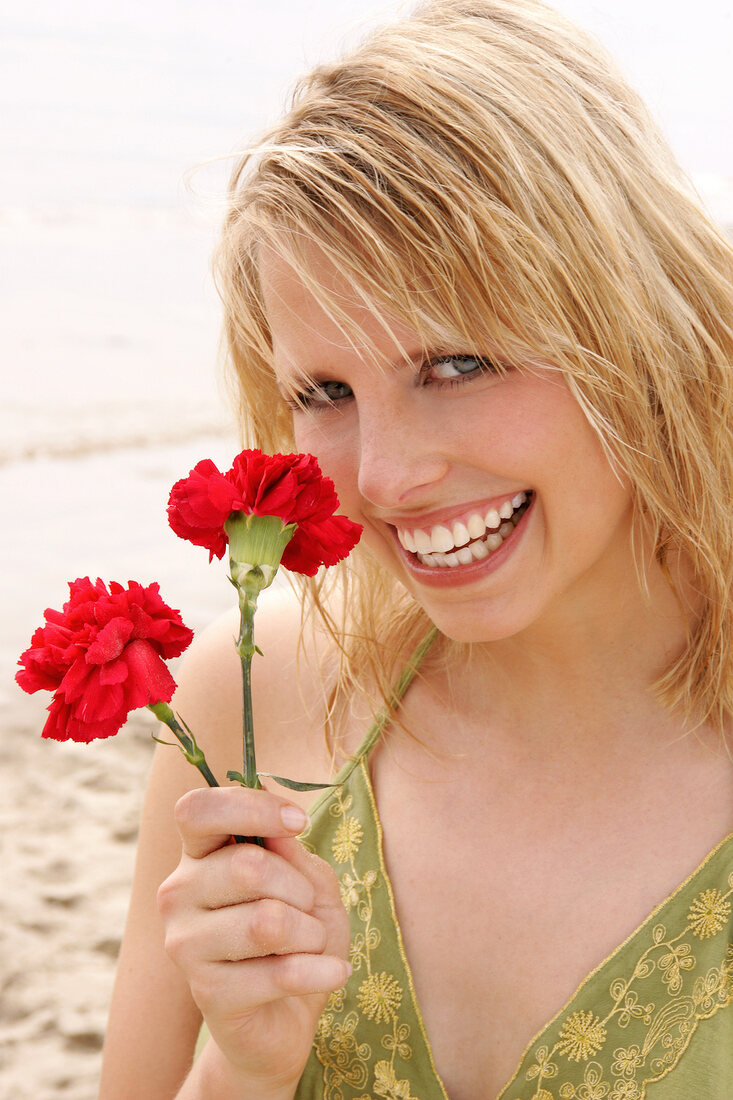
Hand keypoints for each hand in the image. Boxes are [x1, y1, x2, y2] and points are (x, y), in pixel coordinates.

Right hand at [158, 786, 350, 1092]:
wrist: (286, 1018)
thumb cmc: (297, 936)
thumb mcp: (308, 881)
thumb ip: (292, 852)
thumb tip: (281, 826)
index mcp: (198, 855)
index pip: (197, 810)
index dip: (251, 807)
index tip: (297, 822)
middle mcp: (179, 894)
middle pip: (247, 866)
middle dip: (300, 888)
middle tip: (308, 910)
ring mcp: (185, 945)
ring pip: (267, 921)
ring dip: (311, 933)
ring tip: (313, 944)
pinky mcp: (208, 994)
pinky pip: (280, 973)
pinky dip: (321, 971)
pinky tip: (333, 973)